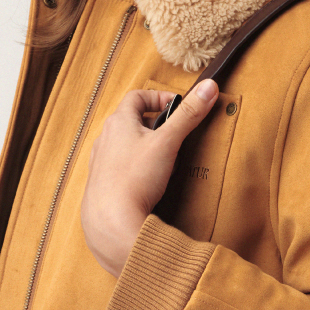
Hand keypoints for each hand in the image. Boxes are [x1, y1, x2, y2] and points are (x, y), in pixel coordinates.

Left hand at [81, 78, 218, 274]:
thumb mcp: (168, 142)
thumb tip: (209, 87)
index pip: (137, 96)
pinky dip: (133, 168)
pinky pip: (118, 167)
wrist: (111, 222)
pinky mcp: (100, 184)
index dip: (158, 97)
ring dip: (143, 147)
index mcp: (118, 122)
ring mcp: (100, 162)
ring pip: (123, 144)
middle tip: (172, 135)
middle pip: (130, 120)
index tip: (176, 108)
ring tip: (162, 160)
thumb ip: (189, 114)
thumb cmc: (135, 178)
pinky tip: (146, 183)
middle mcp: (105, 138)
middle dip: (153, 124)